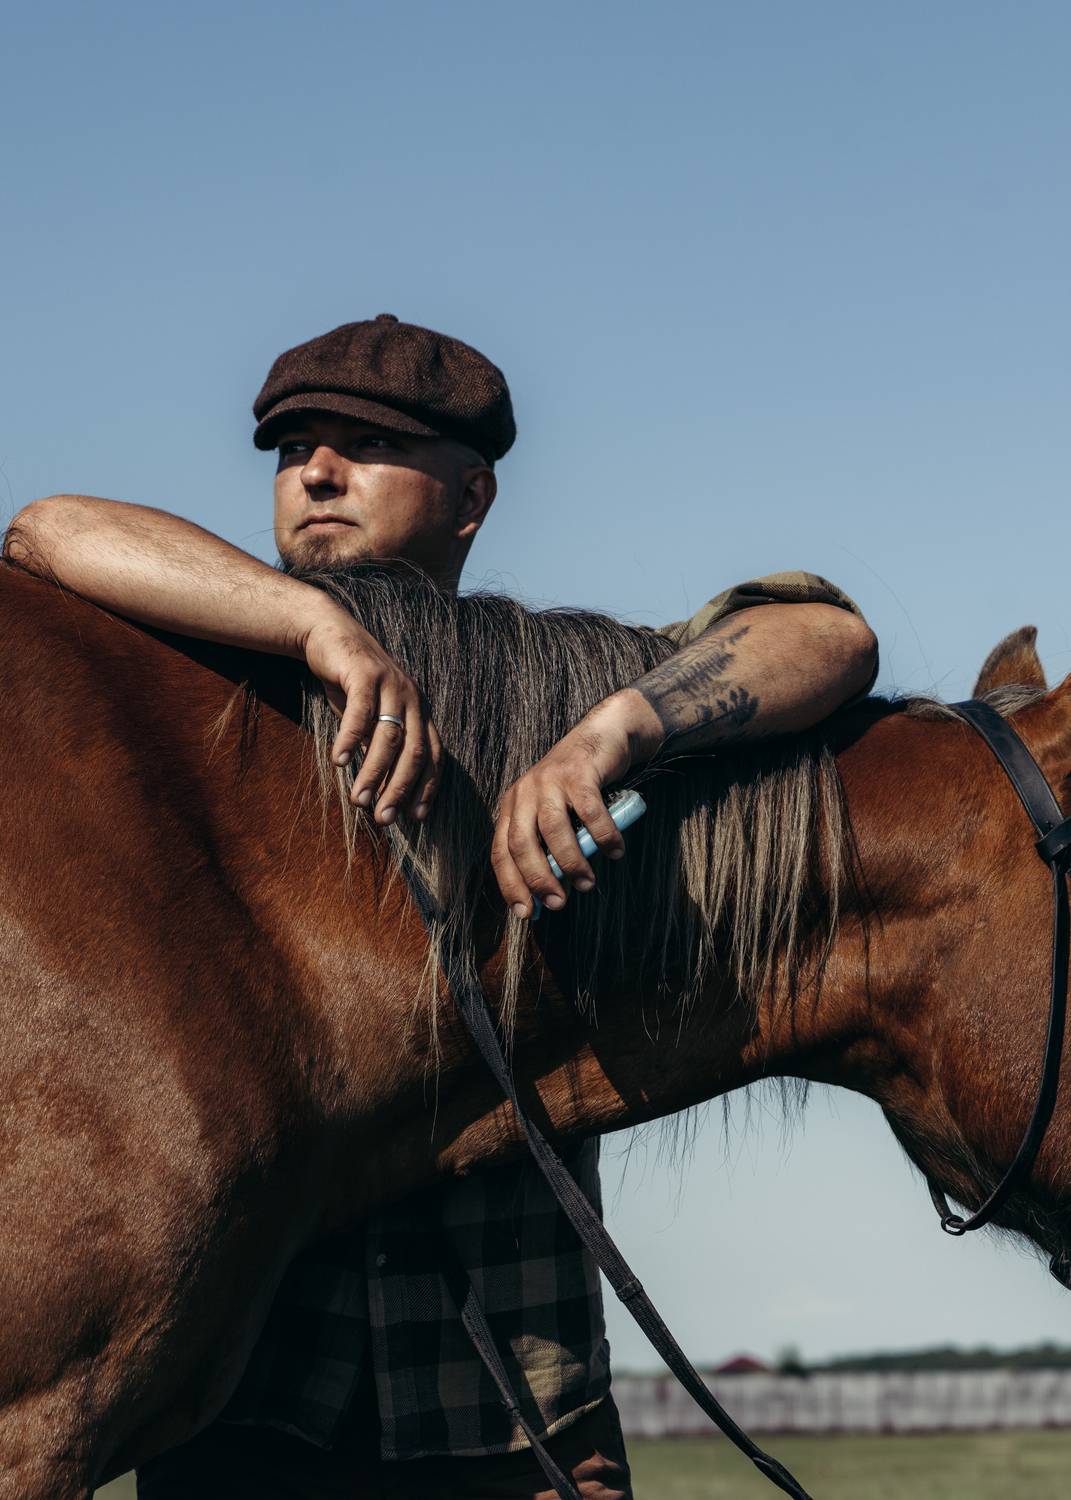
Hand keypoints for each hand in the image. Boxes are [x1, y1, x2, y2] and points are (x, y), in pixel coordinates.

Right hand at [302, 604, 442, 823]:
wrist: (330, 634)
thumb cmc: (352, 684)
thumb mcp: (371, 719)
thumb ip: (380, 747)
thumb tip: (382, 788)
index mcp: (420, 711)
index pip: (434, 756)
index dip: (427, 787)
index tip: (416, 818)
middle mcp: (413, 698)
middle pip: (414, 752)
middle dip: (400, 789)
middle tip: (383, 819)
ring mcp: (392, 684)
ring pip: (388, 737)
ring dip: (374, 772)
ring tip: (359, 799)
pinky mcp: (365, 674)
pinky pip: (361, 713)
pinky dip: (349, 739)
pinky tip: (338, 762)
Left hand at [491, 690, 660, 916]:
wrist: (604, 737)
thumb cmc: (579, 786)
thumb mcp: (554, 813)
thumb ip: (548, 845)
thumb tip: (550, 892)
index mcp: (512, 805)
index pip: (501, 851)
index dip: (511, 884)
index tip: (525, 912)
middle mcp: (524, 791)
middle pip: (522, 843)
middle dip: (538, 879)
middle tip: (557, 903)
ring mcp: (550, 780)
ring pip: (553, 830)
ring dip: (571, 863)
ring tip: (587, 883)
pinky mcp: (578, 772)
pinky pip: (589, 812)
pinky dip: (603, 836)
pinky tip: (614, 851)